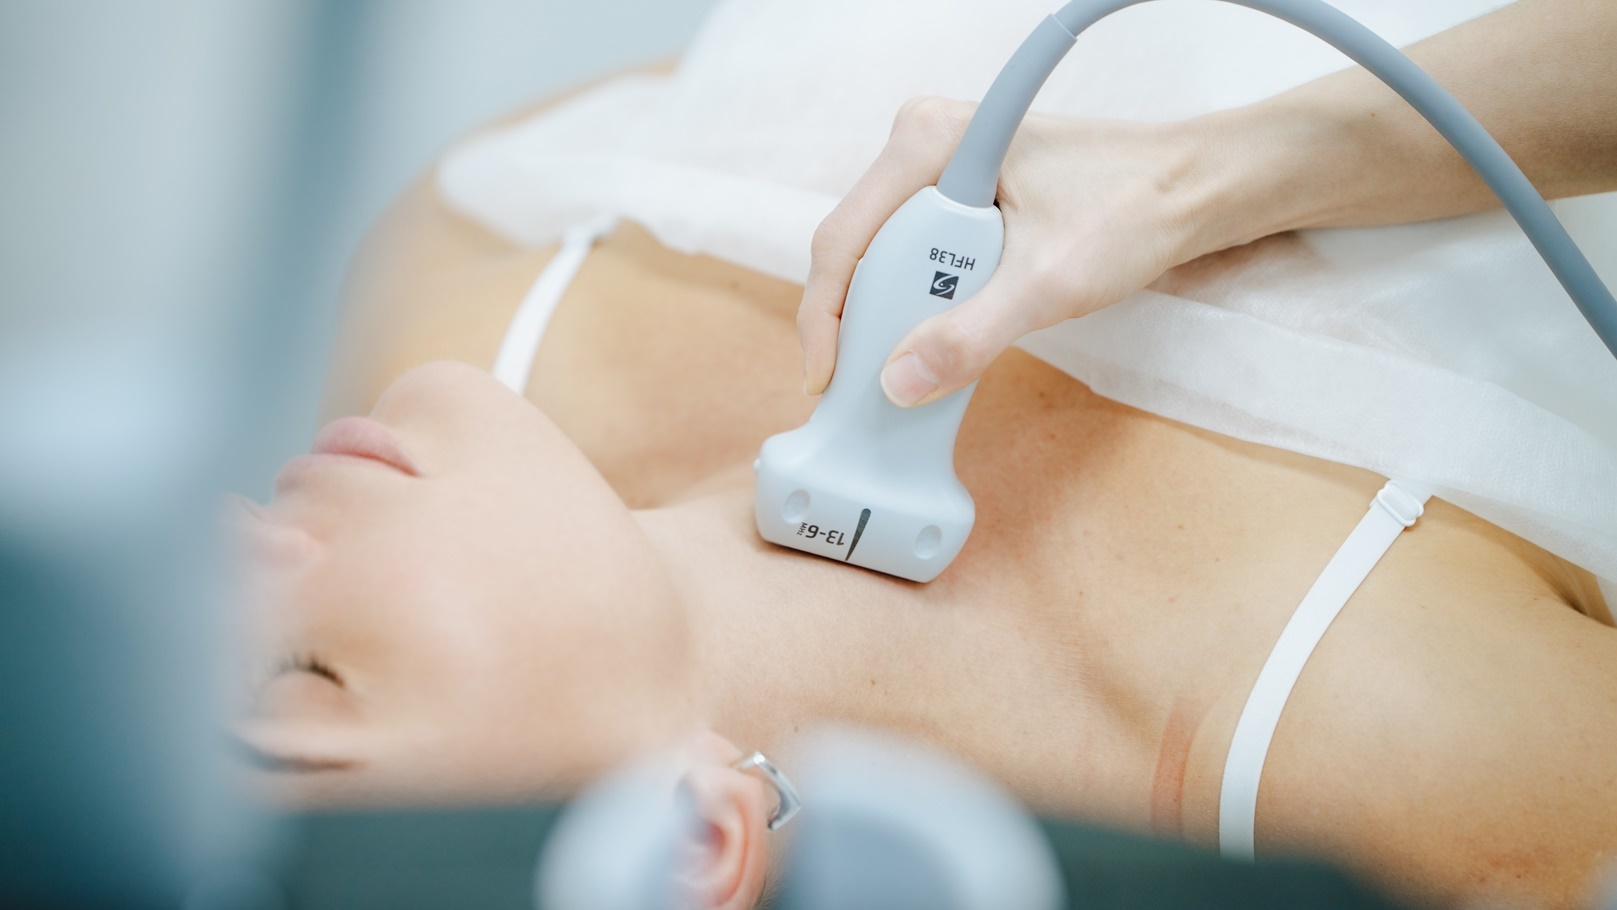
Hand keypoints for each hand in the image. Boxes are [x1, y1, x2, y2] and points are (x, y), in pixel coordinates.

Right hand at [798, 97, 1232, 406]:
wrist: (1194, 189)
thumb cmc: (1133, 210)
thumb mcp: (1049, 284)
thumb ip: (970, 335)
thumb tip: (898, 384)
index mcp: (929, 140)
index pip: (844, 239)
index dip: (825, 319)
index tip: (826, 382)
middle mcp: (921, 144)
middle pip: (855, 251)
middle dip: (857, 325)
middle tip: (864, 390)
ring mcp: (937, 170)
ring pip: (881, 259)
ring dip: (890, 320)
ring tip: (902, 373)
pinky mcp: (958, 197)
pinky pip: (914, 258)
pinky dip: (920, 306)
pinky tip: (932, 342)